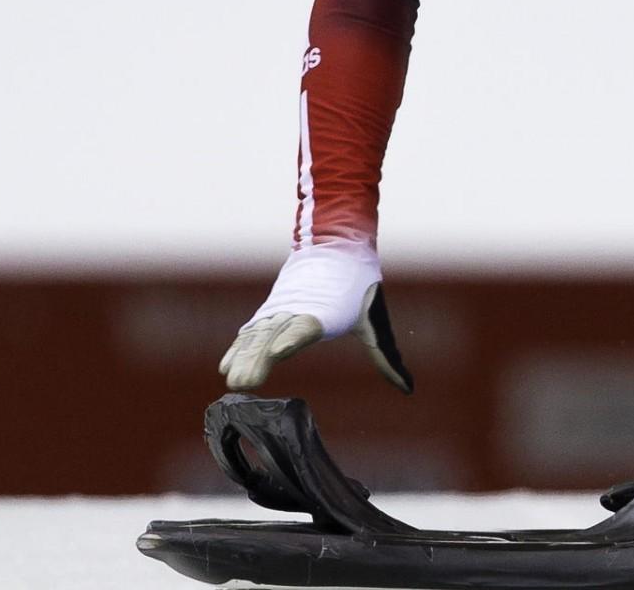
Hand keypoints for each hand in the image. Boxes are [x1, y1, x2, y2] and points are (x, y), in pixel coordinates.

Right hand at [219, 239, 412, 393]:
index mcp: (326, 311)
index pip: (306, 326)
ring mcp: (281, 308)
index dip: (291, 339)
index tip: (276, 353)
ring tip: (233, 381)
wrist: (337, 245)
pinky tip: (227, 366)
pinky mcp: (271, 309)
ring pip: (259, 334)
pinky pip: (251, 330)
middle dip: (258, 360)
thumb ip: (385, 357)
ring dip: (244, 357)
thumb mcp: (375, 322)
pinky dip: (238, 346)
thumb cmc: (359, 287)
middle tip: (244, 384)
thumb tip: (407, 388)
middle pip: (275, 335)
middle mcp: (298, 309)